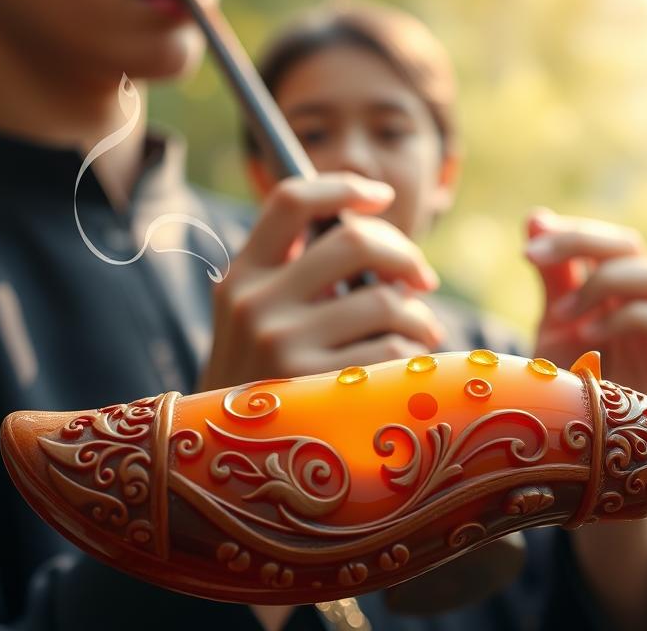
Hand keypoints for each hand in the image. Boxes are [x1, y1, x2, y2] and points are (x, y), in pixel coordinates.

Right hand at [202, 174, 444, 392]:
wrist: (225, 459)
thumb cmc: (264, 376)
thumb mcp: (256, 317)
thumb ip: (299, 273)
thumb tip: (380, 237)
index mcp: (241, 275)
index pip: (291, 200)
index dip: (344, 187)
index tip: (381, 195)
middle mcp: (254, 304)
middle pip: (353, 241)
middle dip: (404, 256)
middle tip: (421, 280)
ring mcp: (282, 346)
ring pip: (384, 302)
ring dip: (418, 316)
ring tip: (418, 334)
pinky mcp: (314, 389)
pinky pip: (392, 354)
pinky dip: (413, 356)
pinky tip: (406, 371)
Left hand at [523, 208, 646, 411]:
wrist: (586, 457)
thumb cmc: (572, 391)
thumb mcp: (555, 328)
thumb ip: (553, 276)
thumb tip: (536, 216)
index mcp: (622, 292)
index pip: (610, 243)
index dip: (573, 234)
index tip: (530, 243)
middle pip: (634, 248)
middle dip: (583, 244)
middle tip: (535, 258)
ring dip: (606, 282)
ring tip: (564, 313)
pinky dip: (629, 320)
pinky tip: (589, 337)